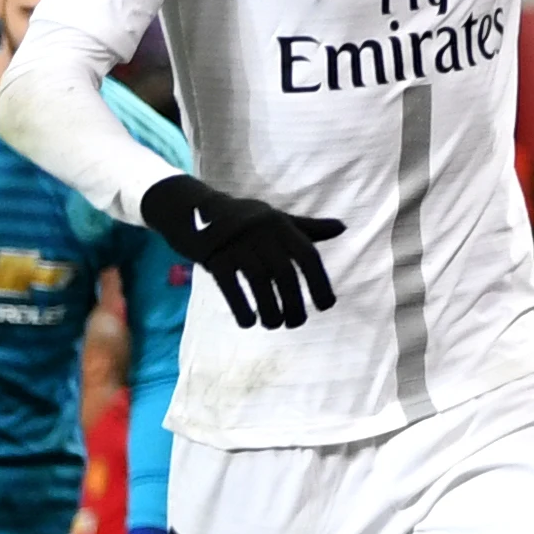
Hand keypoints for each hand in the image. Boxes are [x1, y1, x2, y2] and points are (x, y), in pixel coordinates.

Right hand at [142, 175, 343, 329]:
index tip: (326, 305)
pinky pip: (230, 287)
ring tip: (274, 325)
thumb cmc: (242, 219)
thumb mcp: (275, 219)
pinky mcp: (213, 257)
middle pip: (284, 274)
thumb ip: (307, 228)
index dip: (320, 282)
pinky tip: (248, 323)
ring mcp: (235, 244)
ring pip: (259, 283)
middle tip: (296, 323)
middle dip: (294, 304)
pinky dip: (241, 308)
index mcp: (280, 224)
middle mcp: (260, 232)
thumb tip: (343, 228)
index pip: (307, 255)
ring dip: (270, 311)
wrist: (190, 208)